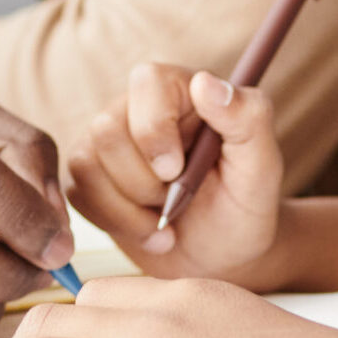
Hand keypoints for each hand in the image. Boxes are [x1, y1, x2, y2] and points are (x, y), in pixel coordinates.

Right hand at [65, 63, 285, 280]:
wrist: (222, 255)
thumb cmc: (245, 204)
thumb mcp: (261, 167)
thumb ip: (248, 119)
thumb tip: (207, 82)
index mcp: (183, 90)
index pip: (147, 82)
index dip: (154, 131)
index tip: (177, 172)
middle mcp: (139, 106)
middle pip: (107, 128)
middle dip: (144, 181)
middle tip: (179, 201)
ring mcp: (108, 141)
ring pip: (86, 162)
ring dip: (130, 208)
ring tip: (168, 221)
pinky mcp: (89, 176)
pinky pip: (76, 192)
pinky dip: (115, 222)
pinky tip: (150, 231)